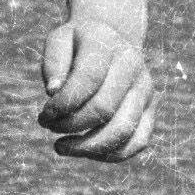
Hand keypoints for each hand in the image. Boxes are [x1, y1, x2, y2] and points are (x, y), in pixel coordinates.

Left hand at [39, 19, 153, 160]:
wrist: (111, 39)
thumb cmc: (77, 45)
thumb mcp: (59, 40)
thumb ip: (54, 63)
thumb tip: (54, 92)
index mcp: (108, 45)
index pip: (88, 80)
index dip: (63, 104)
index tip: (44, 115)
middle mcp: (132, 66)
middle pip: (104, 109)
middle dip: (70, 125)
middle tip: (48, 126)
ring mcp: (145, 90)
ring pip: (123, 130)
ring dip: (87, 147)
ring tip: (61, 146)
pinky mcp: (150, 110)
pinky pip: (137, 142)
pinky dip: (108, 154)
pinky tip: (84, 151)